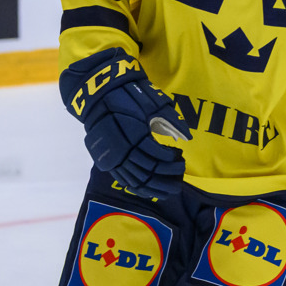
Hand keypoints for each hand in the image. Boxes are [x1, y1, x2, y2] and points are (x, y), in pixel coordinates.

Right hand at [59, 49, 190, 198]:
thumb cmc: (129, 97)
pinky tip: (149, 190)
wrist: (99, 95)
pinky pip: (123, 179)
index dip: (170, 160)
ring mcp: (111, 156)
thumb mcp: (152, 104)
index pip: (156, 155)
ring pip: (135, 179)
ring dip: (154, 186)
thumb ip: (170, 121)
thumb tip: (187, 137)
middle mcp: (121, 149)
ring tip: (169, 190)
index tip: (180, 157)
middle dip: (166, 177)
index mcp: (133, 134)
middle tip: (180, 181)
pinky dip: (137, 187)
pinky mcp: (105, 160)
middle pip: (147, 171)